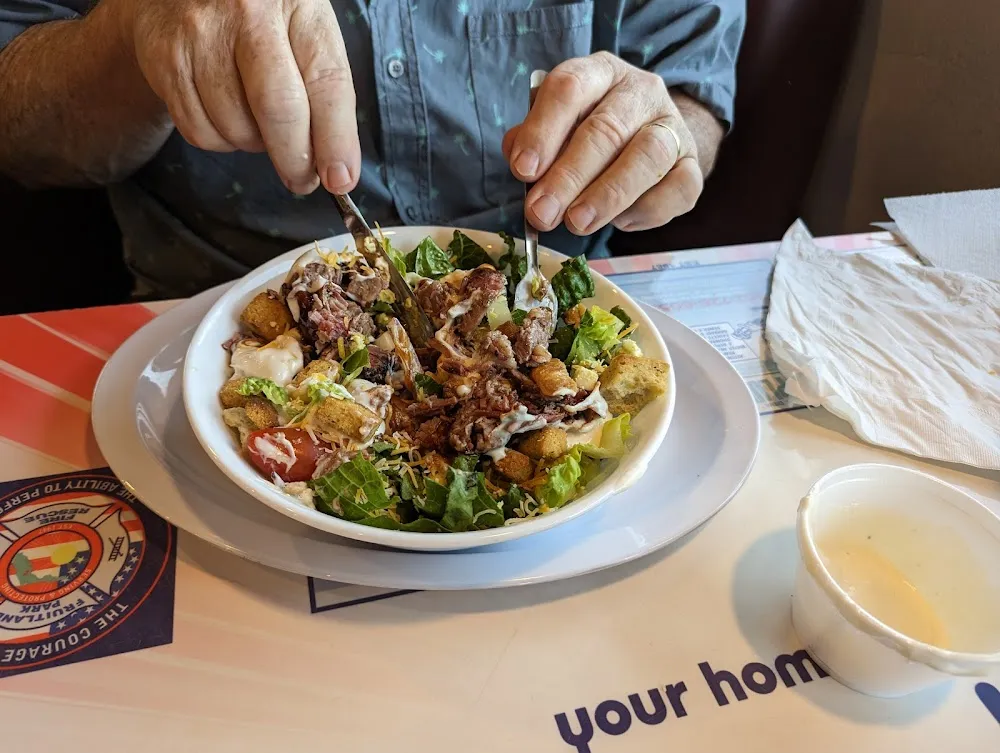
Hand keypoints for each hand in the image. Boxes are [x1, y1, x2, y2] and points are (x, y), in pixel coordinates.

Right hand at [111, 0, 359, 193]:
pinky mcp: (165, 59)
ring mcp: (201, 36)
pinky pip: (200, 131)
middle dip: (295, 160)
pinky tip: (227, 115)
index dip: (336, 140)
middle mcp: (248, 13)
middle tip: (303, 180)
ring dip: (255, 144)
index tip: (341, 178)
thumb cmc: (261, 14)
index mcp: (296, 3)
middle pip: (278, 109)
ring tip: (258, 121)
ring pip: (236, 128)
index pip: (326, 83)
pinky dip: (220, 140)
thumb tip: (336, 168)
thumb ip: (324, 89)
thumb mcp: (304, 28)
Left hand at [503, 52, 702, 233]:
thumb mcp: (555, 126)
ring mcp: (672, 127)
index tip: (523, 170)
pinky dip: (645, 211)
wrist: (650, 138)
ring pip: (646, 157)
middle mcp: (640, 93)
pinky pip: (676, 189)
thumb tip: (521, 162)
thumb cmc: (589, 133)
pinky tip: (619, 223)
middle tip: (542, 213)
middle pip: (606, 130)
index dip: (543, 131)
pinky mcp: (692, 166)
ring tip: (577, 223)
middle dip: (568, 177)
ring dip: (607, 195)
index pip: (570, 89)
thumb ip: (533, 140)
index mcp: (599, 74)